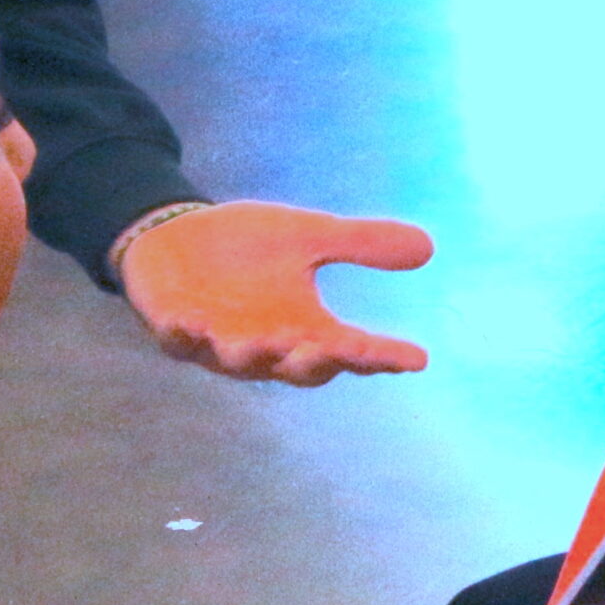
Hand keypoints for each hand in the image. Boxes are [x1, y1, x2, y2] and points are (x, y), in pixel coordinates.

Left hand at [118, 200, 431, 385]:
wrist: (178, 237)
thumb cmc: (247, 245)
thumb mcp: (307, 236)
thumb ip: (359, 244)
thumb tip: (428, 248)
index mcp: (305, 327)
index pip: (352, 349)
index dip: (382, 356)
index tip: (416, 358)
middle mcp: (268, 346)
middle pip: (298, 368)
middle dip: (312, 364)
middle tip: (328, 353)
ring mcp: (219, 343)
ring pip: (240, 362)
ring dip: (250, 355)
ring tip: (261, 343)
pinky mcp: (175, 331)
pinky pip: (178, 343)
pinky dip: (183, 337)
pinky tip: (188, 323)